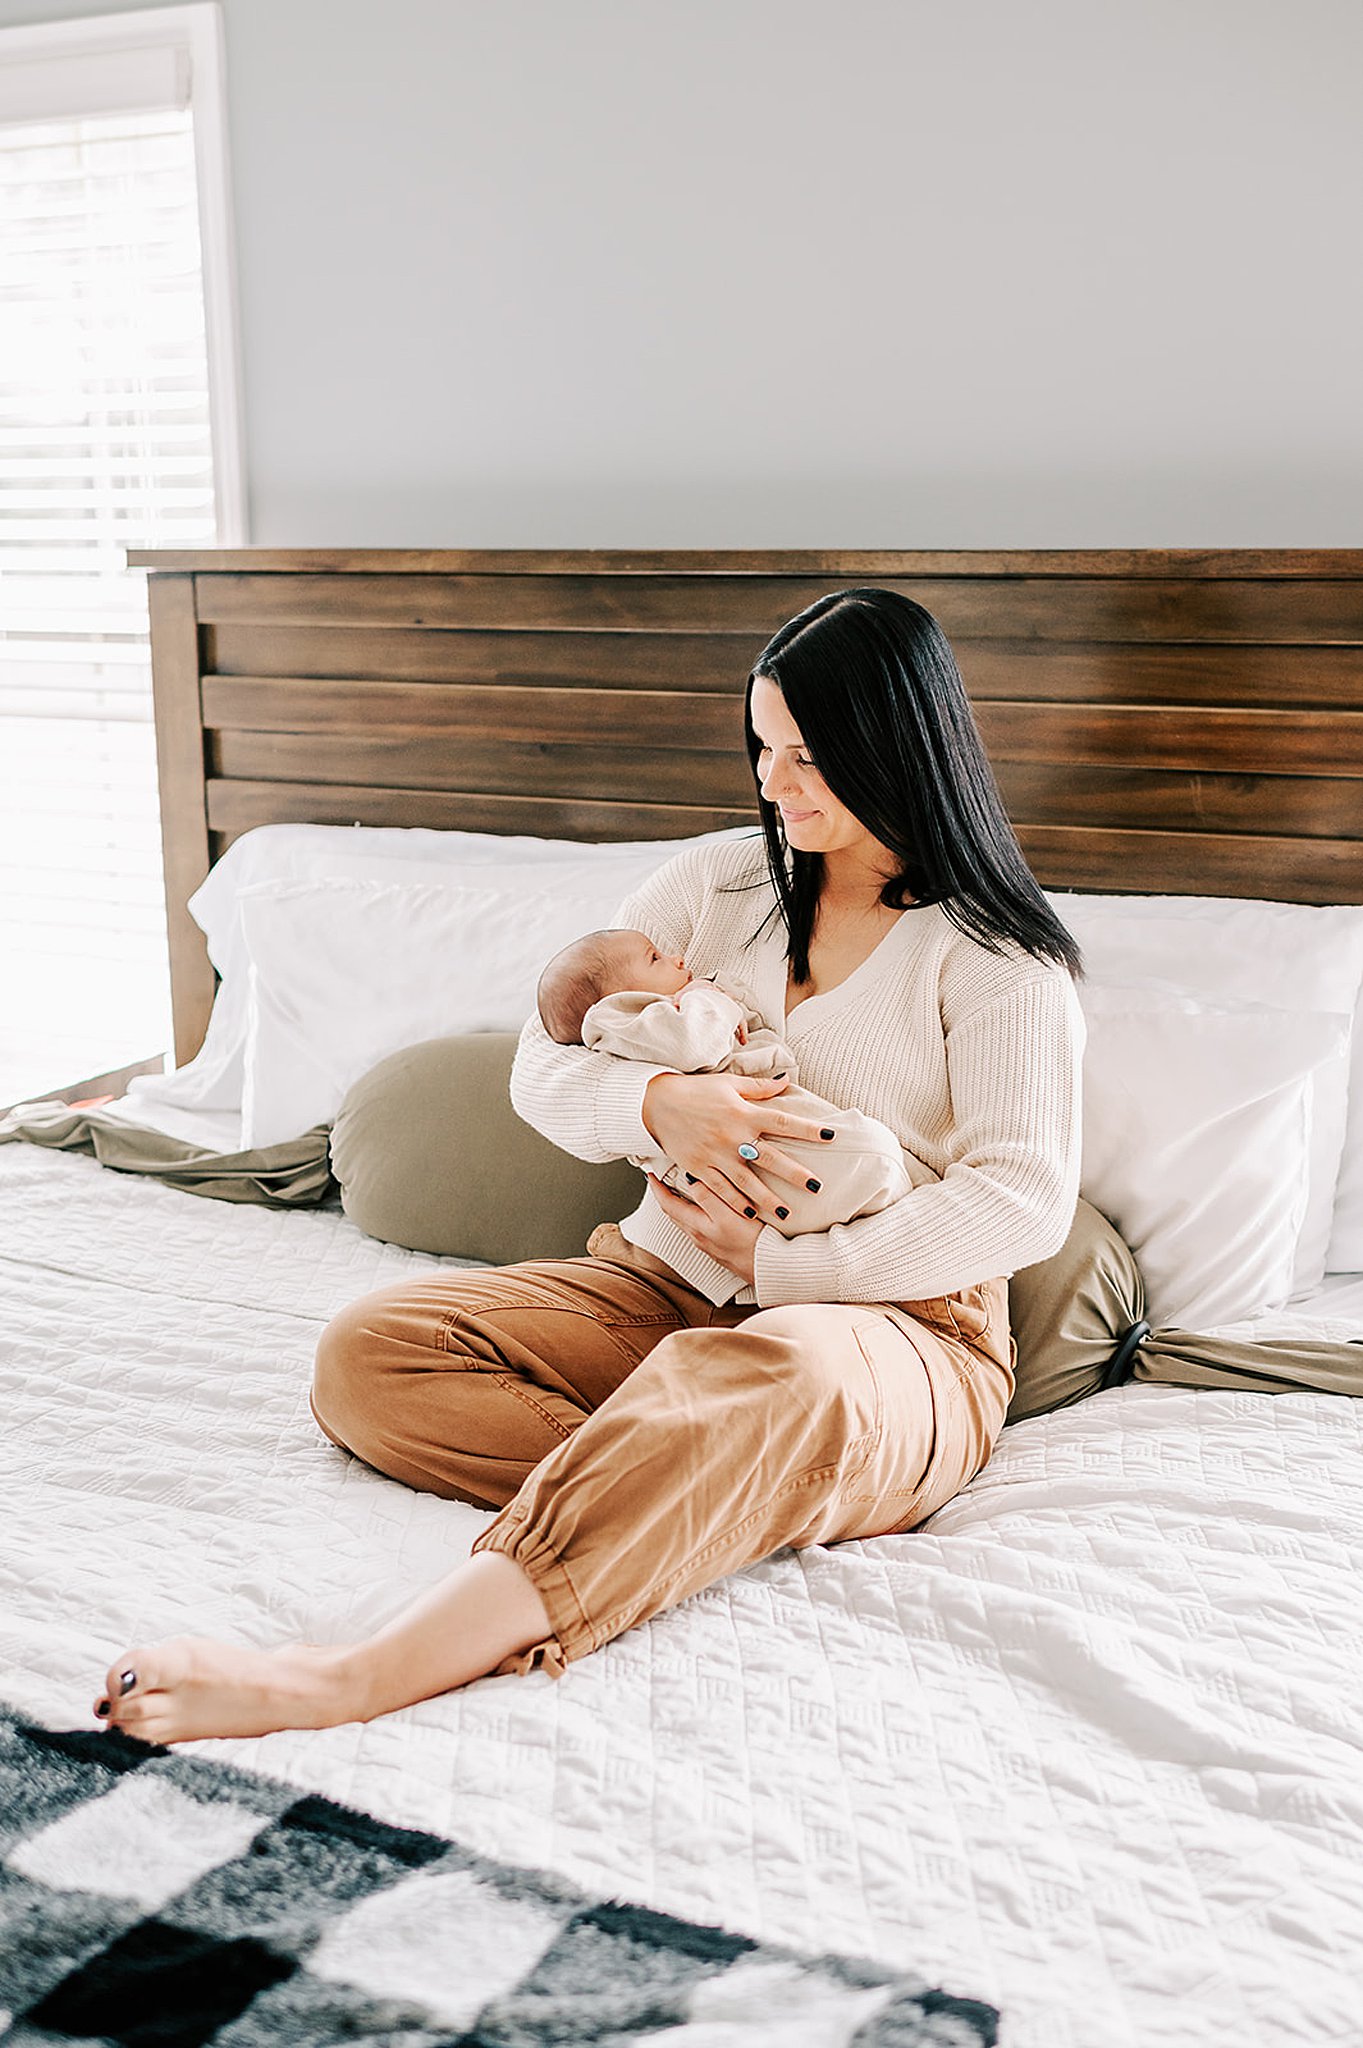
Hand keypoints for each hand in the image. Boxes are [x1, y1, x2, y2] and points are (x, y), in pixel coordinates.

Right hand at [641, 1070, 832, 1222]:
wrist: (657, 1103)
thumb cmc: (696, 1091)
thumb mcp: (729, 1083)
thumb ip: (760, 1088)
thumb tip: (786, 1081)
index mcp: (744, 1113)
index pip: (784, 1122)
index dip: (809, 1130)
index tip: (831, 1137)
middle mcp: (733, 1136)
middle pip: (771, 1158)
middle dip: (795, 1174)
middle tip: (817, 1187)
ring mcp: (716, 1155)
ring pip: (747, 1182)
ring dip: (768, 1199)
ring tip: (787, 1214)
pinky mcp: (700, 1167)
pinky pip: (721, 1189)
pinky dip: (736, 1203)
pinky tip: (751, 1214)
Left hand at [648, 1175, 761, 1285]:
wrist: (770, 1270)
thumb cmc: (753, 1244)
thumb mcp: (728, 1217)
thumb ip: (709, 1197)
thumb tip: (692, 1179)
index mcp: (697, 1226)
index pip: (669, 1205)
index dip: (658, 1189)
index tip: (651, 1175)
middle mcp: (699, 1236)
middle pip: (675, 1213)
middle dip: (666, 1195)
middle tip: (662, 1178)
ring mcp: (709, 1243)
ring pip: (687, 1220)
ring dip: (680, 1203)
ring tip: (680, 1188)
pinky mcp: (719, 1248)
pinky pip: (699, 1227)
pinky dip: (695, 1213)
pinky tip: (705, 1209)